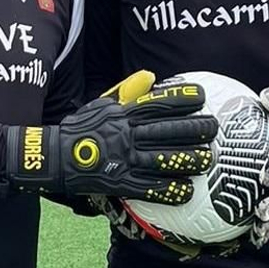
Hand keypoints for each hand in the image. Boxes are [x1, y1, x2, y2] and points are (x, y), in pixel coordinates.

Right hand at [5, 71, 217, 203]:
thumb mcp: (101, 103)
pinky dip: (169, 190)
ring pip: (163, 159)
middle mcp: (127, 135)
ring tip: (208, 159)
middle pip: (167, 131)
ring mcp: (124, 160)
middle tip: (214, 128)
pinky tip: (186, 191)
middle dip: (194, 129)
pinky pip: (149, 188)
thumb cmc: (81, 128)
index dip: (182, 100)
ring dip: (188, 159)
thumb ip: (127, 90)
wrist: (54, 156)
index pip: (158, 103)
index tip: (202, 97)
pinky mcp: (120, 183)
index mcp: (123, 114)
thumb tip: (150, 76)